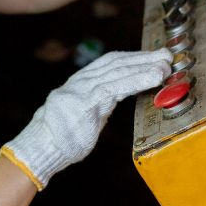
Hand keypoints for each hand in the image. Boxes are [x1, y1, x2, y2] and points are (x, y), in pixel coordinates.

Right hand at [1, 49, 171, 189]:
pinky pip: (115, 87)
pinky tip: (153, 79)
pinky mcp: (85, 103)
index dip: (132, 57)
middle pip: (115, 62)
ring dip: (144, 67)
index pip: (109, 62)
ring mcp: (81, 90)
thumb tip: (117, 96)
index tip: (152, 57)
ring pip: (117, 71)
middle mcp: (79, 81)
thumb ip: (98, 102)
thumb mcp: (81, 114)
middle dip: (142, 58)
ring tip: (164, 67)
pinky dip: (137, 81)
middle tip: (166, 56)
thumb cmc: (61, 137)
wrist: (39, 149)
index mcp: (79, 83)